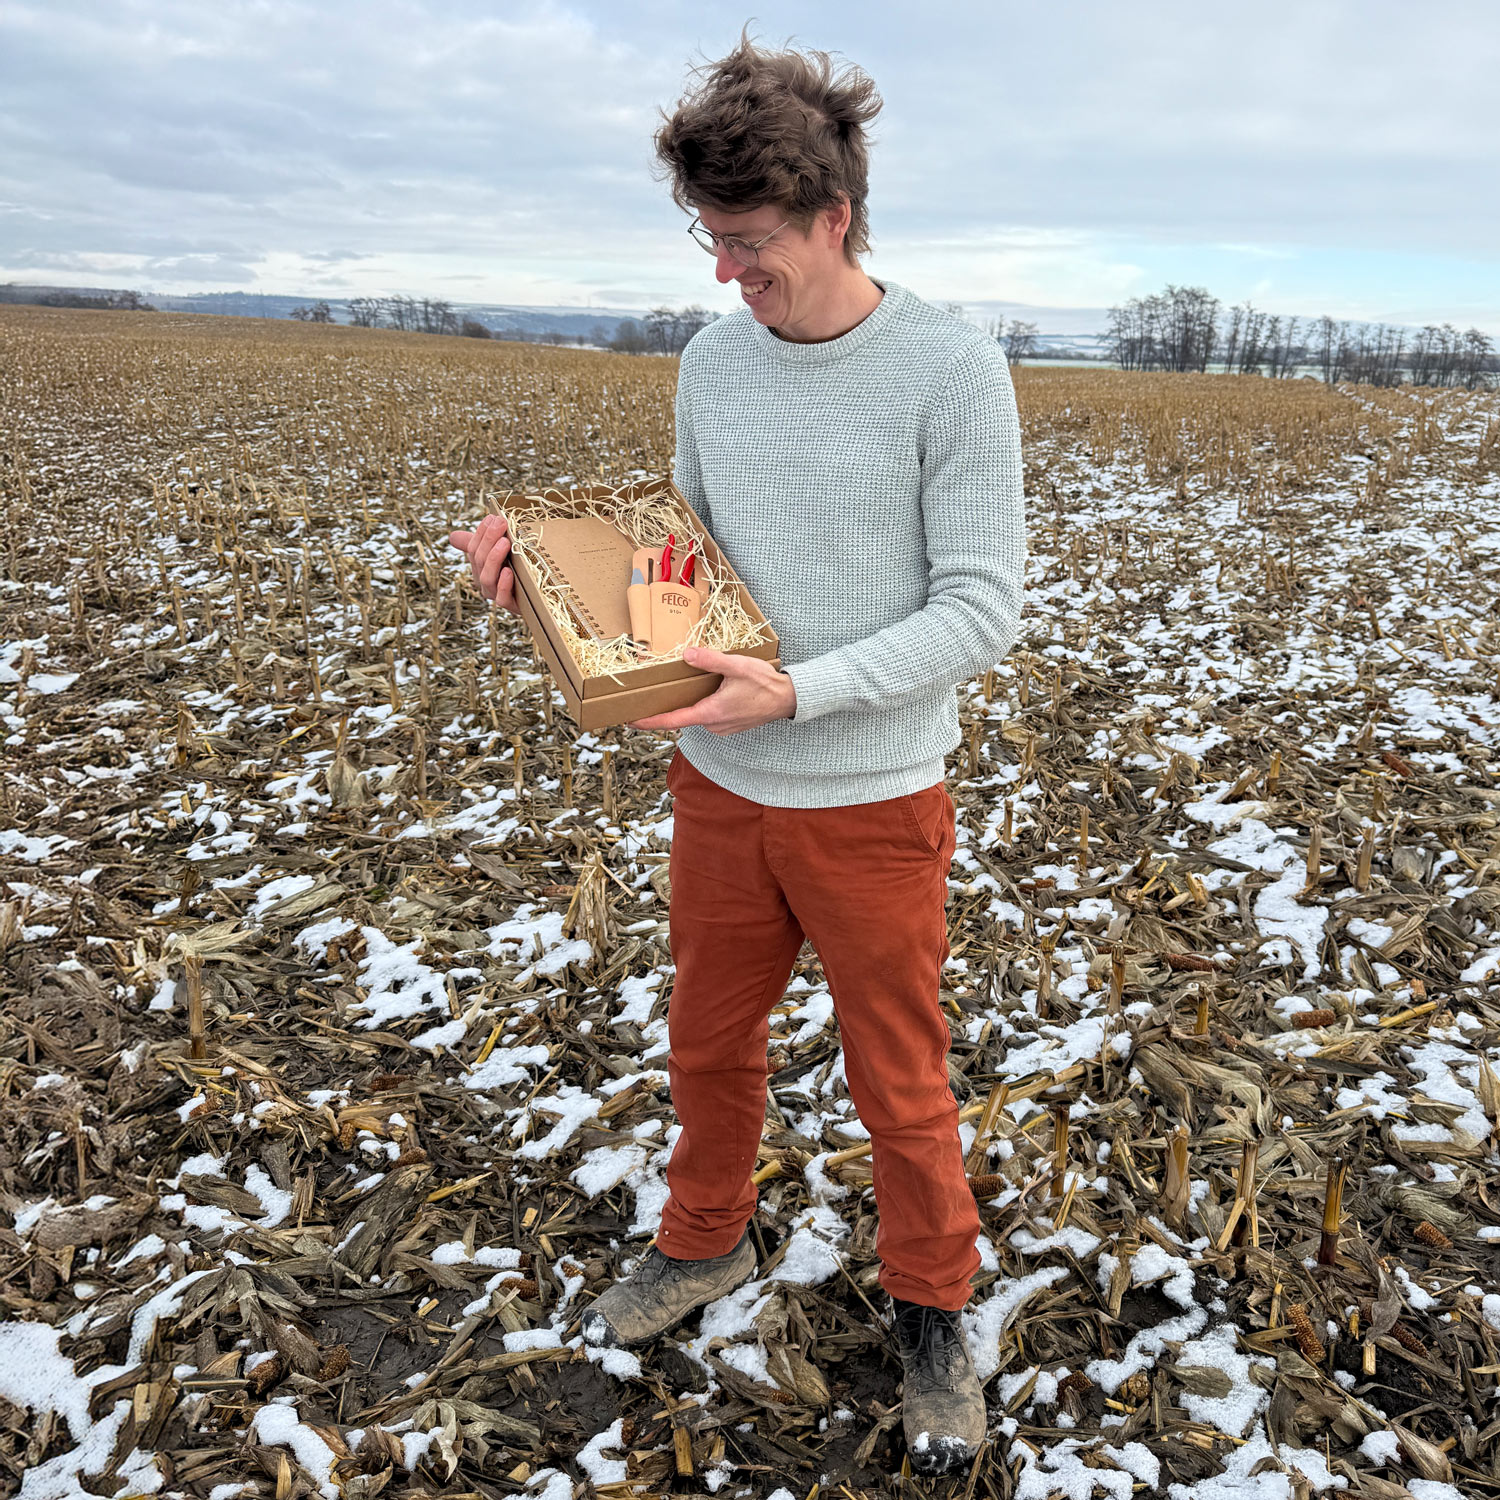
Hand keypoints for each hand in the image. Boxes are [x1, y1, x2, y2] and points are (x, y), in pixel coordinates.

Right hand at [447, 513, 518, 614]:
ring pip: (487, 578)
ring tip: (504, 542)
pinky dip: (504, 584)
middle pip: (480, 560)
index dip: (481, 533)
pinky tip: (508, 571)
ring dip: (494, 558)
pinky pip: (502, 598)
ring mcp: (496, 595)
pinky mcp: (511, 606)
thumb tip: (452, 536)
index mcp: (479, 568)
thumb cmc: (516, 571)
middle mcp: (485, 582)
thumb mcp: (499, 553)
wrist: (537, 598)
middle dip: (489, 539)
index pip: (473, 549)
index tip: (492, 518)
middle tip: (501, 523)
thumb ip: (479, 543)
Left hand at [628, 646, 795, 733]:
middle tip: (653, 693)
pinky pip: (709, 715)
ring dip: (690, 702)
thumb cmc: (765, 684)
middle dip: (669, 705)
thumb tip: (686, 655)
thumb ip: (710, 660)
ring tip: (686, 686)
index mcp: (710, 713)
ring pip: (696, 714)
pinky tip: (708, 690)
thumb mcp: (737, 666)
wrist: (789, 699)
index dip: (649, 721)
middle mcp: (713, 725)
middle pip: (682, 716)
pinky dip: (703, 704)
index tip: (631, 720)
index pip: (672, 720)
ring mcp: (722, 727)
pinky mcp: (729, 724)